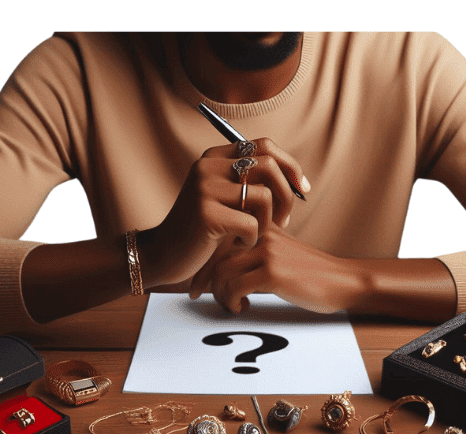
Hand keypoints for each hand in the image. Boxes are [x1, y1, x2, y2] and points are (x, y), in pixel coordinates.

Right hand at [139, 138, 308, 287]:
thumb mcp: (225, 200)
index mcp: (214, 157)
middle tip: (284, 221)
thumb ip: (251, 183)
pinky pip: (251, 224)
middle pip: (269, 166)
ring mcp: (205, 188)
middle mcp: (208, 166)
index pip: (265, 145)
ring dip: (266, 223)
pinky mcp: (206, 213)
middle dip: (286, 195)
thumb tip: (297, 182)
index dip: (290, 166)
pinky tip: (236, 245)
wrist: (163, 255)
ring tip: (251, 236)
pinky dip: (251, 239)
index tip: (302, 190)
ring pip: (264, 197)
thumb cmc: (202, 231)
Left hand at [189, 223, 365, 314]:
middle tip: (196, 296)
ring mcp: (268, 253)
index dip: (204, 263)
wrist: (344, 282)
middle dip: (204, 280)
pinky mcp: (273, 272)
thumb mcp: (282, 255)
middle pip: (216, 256)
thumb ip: (256, 256)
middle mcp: (262, 236)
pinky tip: (243, 307)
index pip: (221, 242)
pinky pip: (236, 287)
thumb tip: (224, 272)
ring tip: (230, 305)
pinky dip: (232, 301)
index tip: (197, 282)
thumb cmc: (313, 274)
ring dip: (219, 294)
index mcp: (263, 230)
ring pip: (223, 272)